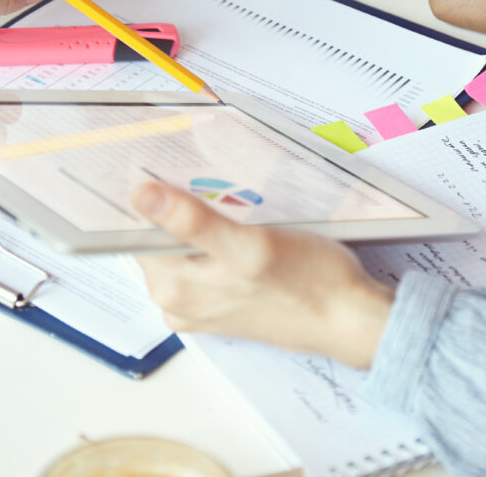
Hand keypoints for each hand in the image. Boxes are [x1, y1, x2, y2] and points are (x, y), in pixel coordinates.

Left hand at [131, 182, 393, 368]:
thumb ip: (193, 223)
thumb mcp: (251, 245)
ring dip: (202, 221)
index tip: (169, 166)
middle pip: (159, 237)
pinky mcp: (223, 303)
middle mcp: (177, 301)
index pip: (135, 229)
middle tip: (215, 181)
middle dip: (181, 207)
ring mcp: (200, 305)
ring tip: (234, 202)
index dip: (152, 195)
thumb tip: (141, 196)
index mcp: (173, 287)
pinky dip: (218, 239)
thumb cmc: (309, 283)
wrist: (350, 320)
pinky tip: (244, 226)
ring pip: (185, 247)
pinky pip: (206, 261)